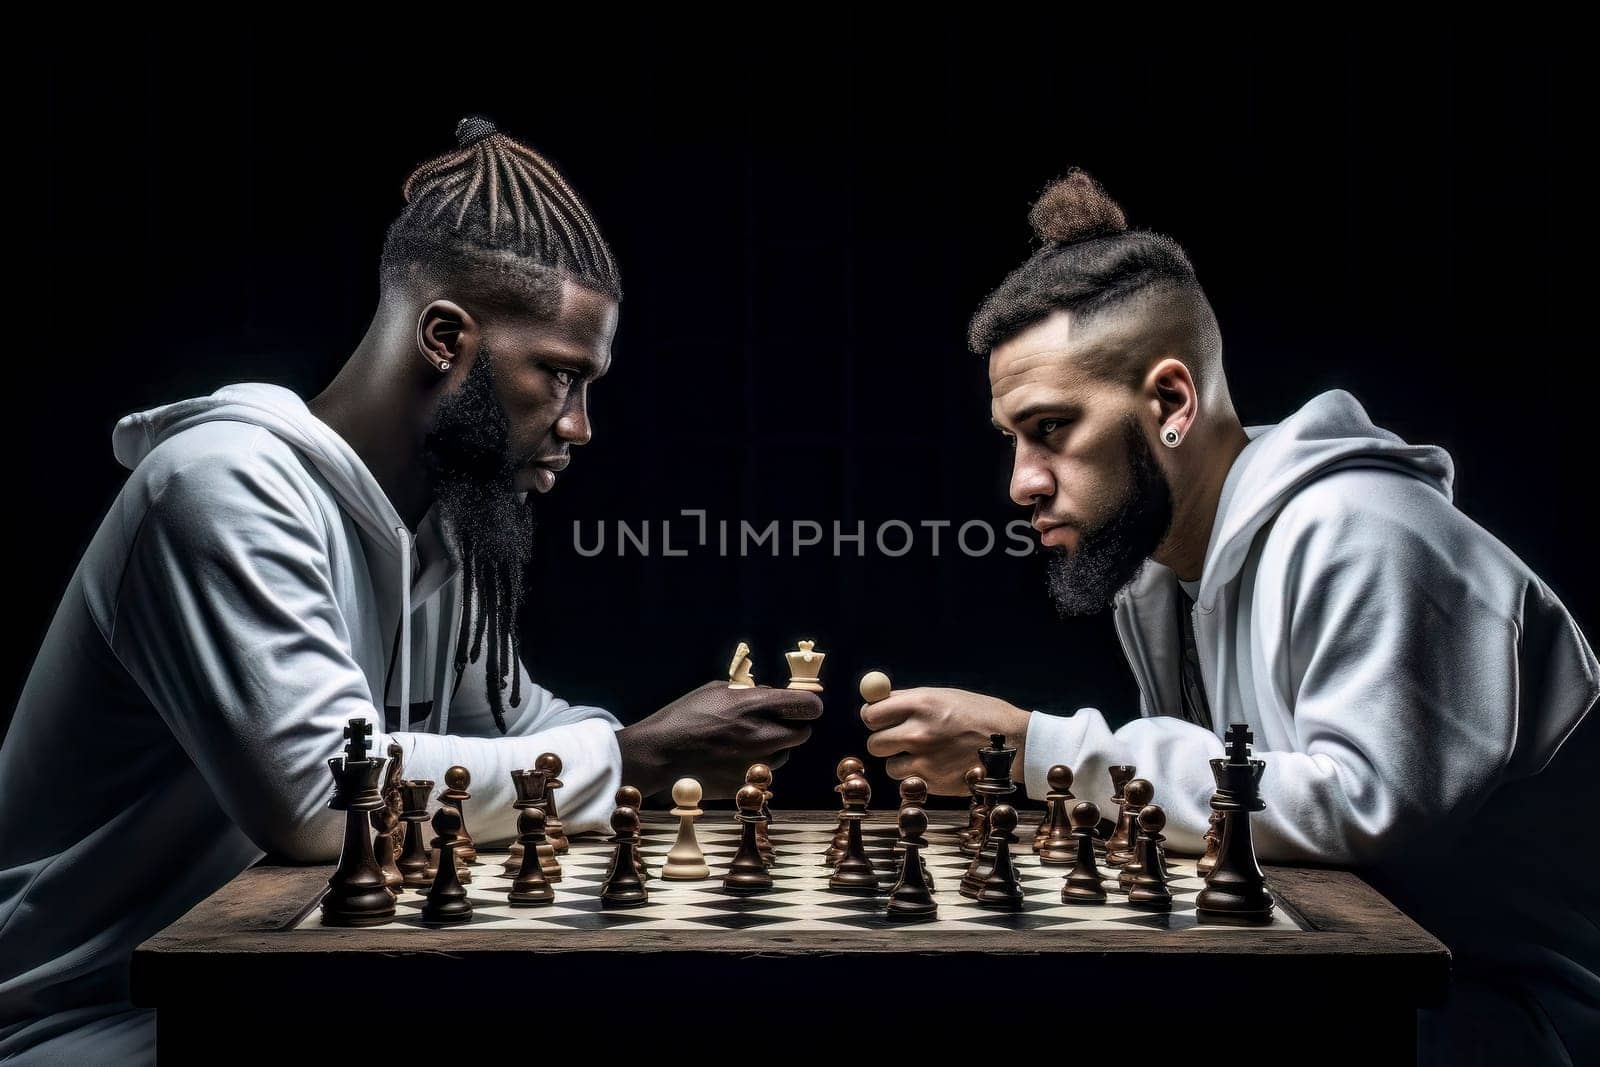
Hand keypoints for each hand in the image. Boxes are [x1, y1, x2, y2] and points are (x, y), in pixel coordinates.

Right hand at [617, 681, 822, 798]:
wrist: (659, 754)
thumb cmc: (684, 716)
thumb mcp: (716, 690)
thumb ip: (749, 693)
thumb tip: (773, 695)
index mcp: (753, 707)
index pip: (807, 706)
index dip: (809, 705)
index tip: (805, 706)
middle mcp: (760, 736)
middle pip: (802, 733)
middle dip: (793, 726)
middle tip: (777, 723)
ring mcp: (754, 763)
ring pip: (784, 755)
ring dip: (775, 747)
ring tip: (746, 740)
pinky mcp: (745, 783)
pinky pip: (763, 772)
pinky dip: (756, 764)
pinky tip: (733, 757)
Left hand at [860, 687, 1030, 794]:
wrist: (1013, 744)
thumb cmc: (978, 715)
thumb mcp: (944, 696)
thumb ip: (907, 699)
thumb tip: (874, 699)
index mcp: (921, 704)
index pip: (871, 714)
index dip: (873, 717)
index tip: (879, 719)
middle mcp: (919, 732)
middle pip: (874, 742)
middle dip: (883, 740)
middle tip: (896, 738)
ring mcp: (925, 761)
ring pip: (889, 765)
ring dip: (901, 760)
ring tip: (926, 752)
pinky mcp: (934, 783)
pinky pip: (908, 781)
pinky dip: (917, 776)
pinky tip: (938, 765)